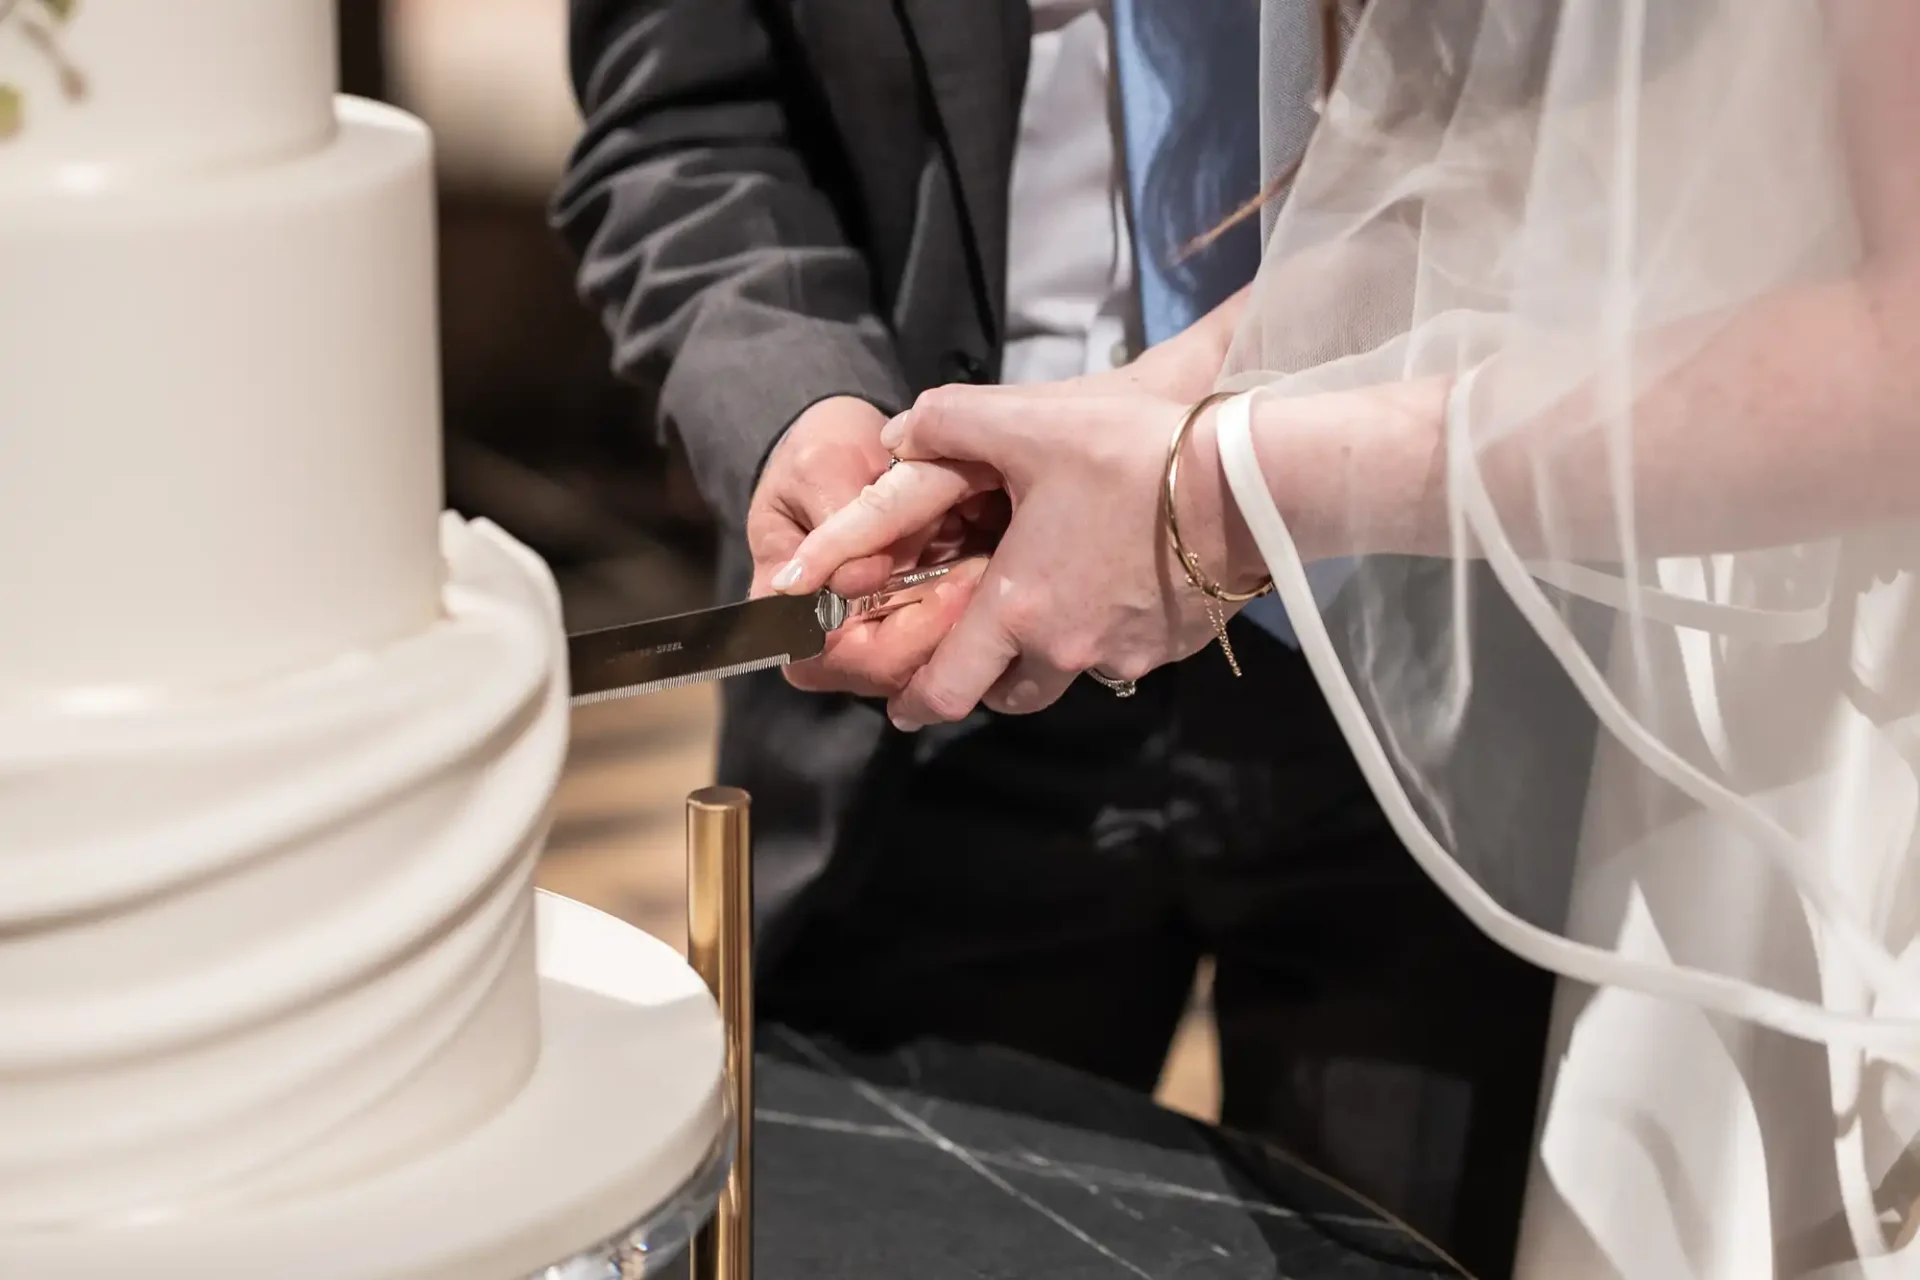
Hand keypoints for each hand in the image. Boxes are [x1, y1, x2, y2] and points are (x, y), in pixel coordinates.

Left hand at [773, 385, 1267, 728]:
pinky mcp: (1173, 648)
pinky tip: (1116, 584)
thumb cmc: (1133, 453)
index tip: (899, 708)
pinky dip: (1107, 632)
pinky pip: (1123, 654)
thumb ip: (949, 421)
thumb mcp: (1029, 422)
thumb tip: (898, 434)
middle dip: (985, 679)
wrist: (1249, 483)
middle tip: (977, 652)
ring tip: (1053, 605)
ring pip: (1068, 675)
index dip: (915, 703)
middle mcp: (1067, 649)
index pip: (948, 687)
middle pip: (1008, 694)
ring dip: (1049, 655)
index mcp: (1018, 607)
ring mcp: (1126, 654)